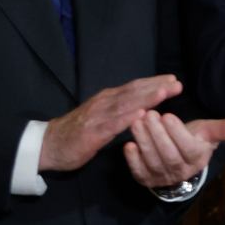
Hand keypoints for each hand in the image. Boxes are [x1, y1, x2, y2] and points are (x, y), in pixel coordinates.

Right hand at [38, 74, 180, 172]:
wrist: (47, 145)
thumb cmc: (78, 131)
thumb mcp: (102, 115)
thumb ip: (120, 108)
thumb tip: (144, 103)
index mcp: (107, 99)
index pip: (134, 87)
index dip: (154, 82)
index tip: (174, 79)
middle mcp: (104, 103)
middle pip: (133, 92)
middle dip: (156, 87)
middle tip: (177, 83)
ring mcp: (97, 117)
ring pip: (125, 105)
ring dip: (146, 98)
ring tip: (165, 92)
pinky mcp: (91, 133)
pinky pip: (112, 125)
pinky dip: (127, 118)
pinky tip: (141, 115)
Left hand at [123, 110, 224, 188]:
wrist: (179, 161)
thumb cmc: (194, 140)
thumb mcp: (209, 133)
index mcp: (197, 158)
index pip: (187, 147)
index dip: (176, 133)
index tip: (168, 115)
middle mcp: (180, 172)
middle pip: (167, 154)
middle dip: (156, 134)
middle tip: (148, 115)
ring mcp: (161, 178)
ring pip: (151, 160)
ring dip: (143, 142)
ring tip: (137, 122)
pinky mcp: (145, 179)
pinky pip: (137, 171)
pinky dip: (132, 160)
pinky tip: (128, 144)